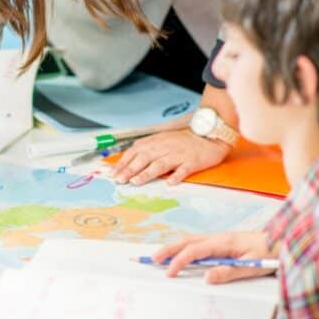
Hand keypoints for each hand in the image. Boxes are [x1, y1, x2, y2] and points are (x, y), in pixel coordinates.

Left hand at [110, 128, 230, 184]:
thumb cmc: (181, 141)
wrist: (207, 135)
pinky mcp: (192, 162)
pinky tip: (170, 183)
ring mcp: (178, 155)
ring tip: (136, 182)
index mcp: (154, 143)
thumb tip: (125, 163)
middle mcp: (164, 148)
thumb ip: (144, 150)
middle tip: (119, 180)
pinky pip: (183, 170)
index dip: (122, 163)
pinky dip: (176, 176)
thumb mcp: (160, 141)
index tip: (112, 173)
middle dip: (129, 169)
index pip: (134, 152)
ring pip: (160, 164)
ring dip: (147, 173)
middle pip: (143, 158)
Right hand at [153, 231, 274, 283]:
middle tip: (152, 259)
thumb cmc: (268, 253)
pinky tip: (180, 252)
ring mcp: (219, 238)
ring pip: (190, 240)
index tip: (170, 273)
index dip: (179, 261)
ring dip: (173, 247)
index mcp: (223, 242)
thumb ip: (228, 272)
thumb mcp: (251, 266)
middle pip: (186, 241)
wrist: (281, 240)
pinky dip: (183, 246)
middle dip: (167, 249)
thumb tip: (206, 278)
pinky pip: (197, 242)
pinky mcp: (222, 241)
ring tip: (160, 256)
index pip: (194, 251)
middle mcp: (217, 237)